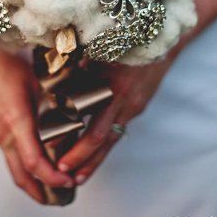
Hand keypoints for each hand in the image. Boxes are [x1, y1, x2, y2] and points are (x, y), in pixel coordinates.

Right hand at [0, 49, 73, 203]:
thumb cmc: (4, 64)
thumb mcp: (36, 80)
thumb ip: (55, 99)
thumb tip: (77, 109)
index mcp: (16, 123)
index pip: (35, 164)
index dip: (53, 178)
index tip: (70, 181)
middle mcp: (4, 134)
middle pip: (21, 176)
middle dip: (42, 192)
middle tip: (62, 197)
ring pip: (14, 167)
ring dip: (32, 181)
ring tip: (53, 186)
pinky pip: (9, 154)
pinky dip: (24, 166)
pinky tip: (38, 160)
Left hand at [57, 49, 178, 184]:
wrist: (163, 41)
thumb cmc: (124, 41)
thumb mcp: (99, 51)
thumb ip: (78, 67)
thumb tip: (52, 80)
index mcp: (113, 90)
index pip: (94, 129)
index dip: (77, 147)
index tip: (59, 158)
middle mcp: (125, 103)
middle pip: (103, 140)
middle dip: (84, 160)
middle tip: (66, 176)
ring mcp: (134, 106)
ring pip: (113, 138)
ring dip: (96, 157)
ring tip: (80, 175)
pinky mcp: (138, 106)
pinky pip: (119, 126)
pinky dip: (106, 140)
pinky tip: (95, 148)